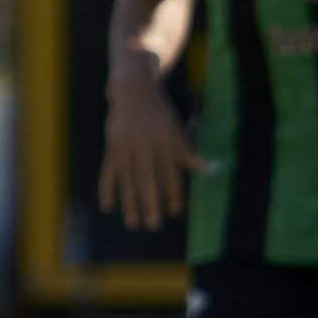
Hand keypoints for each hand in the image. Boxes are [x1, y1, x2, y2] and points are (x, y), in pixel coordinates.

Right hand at [102, 47, 196, 227]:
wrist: (133, 91)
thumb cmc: (160, 116)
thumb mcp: (177, 131)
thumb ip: (189, 154)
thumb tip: (211, 171)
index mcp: (165, 144)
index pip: (171, 174)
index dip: (174, 194)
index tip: (176, 212)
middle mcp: (145, 147)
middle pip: (148, 180)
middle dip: (151, 203)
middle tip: (154, 226)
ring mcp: (127, 148)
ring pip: (127, 180)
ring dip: (129, 203)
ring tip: (133, 224)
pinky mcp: (112, 148)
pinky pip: (108, 172)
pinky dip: (106, 189)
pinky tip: (108, 207)